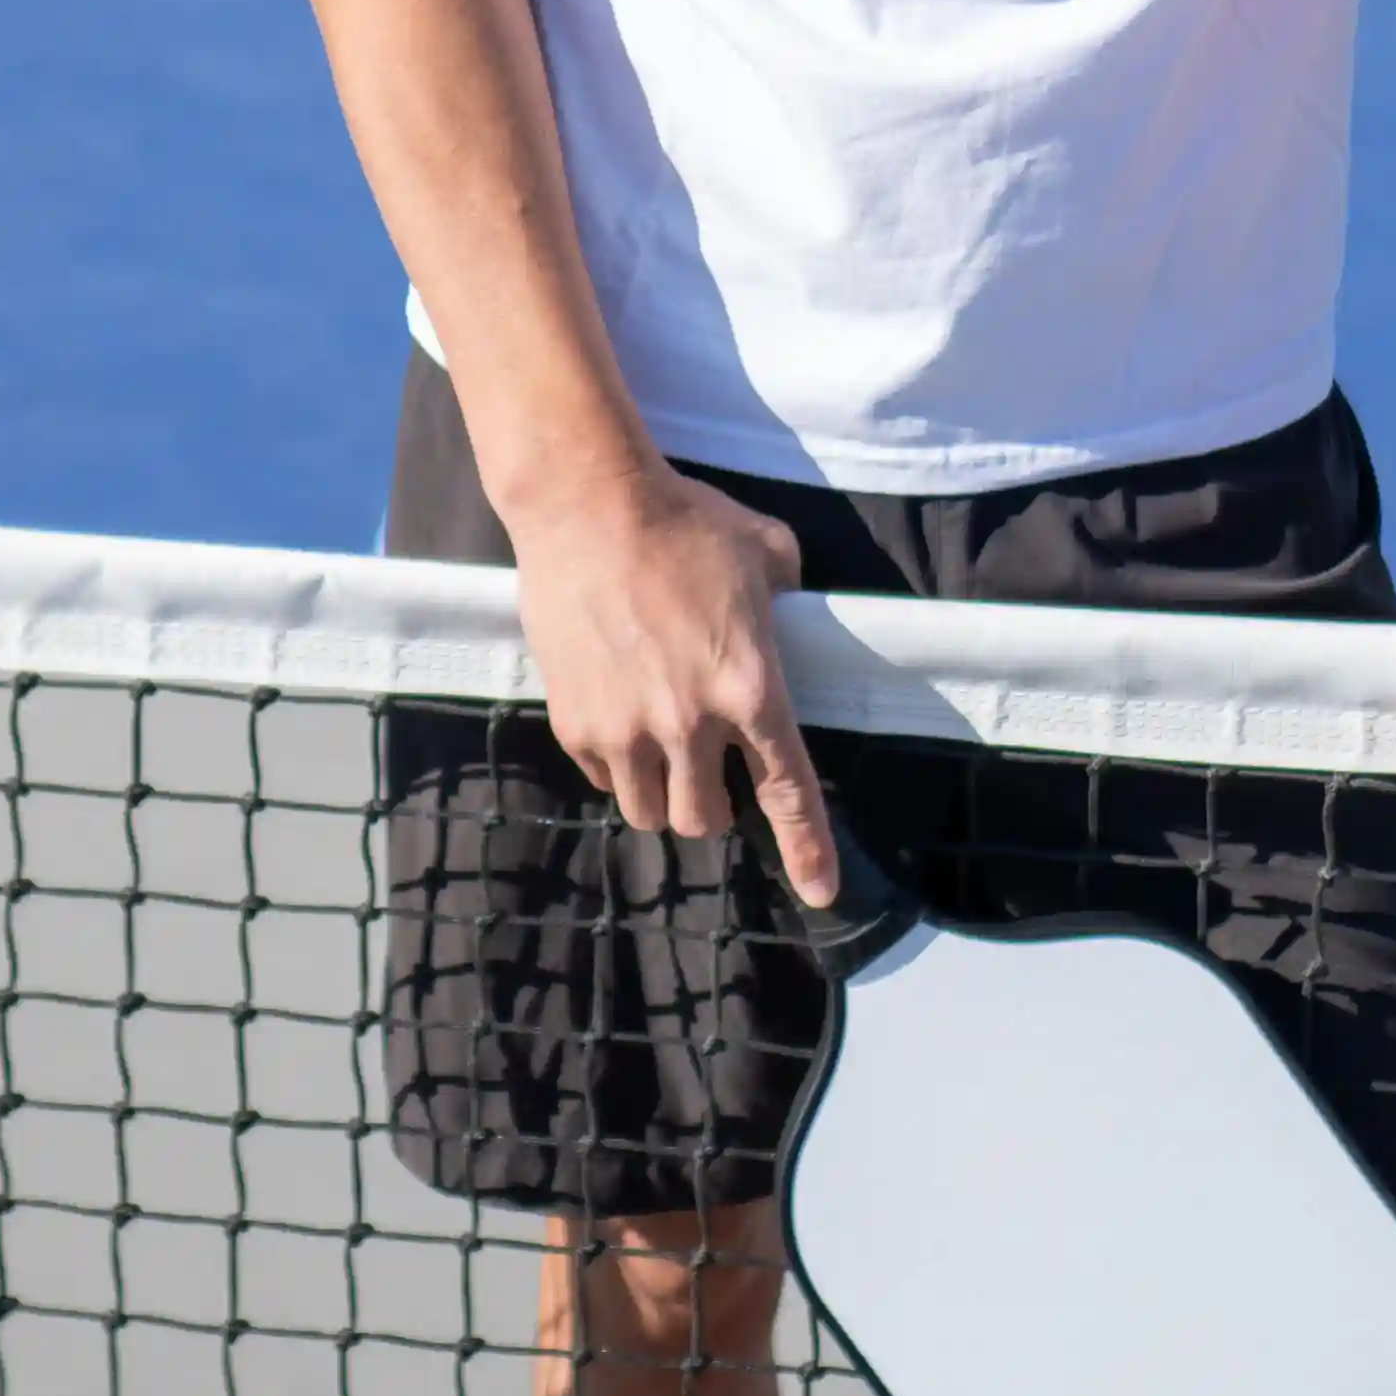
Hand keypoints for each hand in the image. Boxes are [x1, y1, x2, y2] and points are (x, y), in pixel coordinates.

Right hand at [514, 467, 838, 904]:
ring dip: (662, 795)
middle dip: (713, 807)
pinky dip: (616, 766)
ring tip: (660, 754)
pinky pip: (602, 777)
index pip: (788, 790)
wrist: (587, 502)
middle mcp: (690, 722)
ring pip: (649, 813)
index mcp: (752, 687)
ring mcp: (626, 727)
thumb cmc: (683, 518)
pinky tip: (619, 720)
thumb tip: (792, 608)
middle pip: (706, 820)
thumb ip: (790, 594)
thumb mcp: (766, 549)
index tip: (821, 893)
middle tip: (710, 773)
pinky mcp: (574, 720)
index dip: (808, 849)